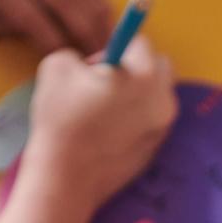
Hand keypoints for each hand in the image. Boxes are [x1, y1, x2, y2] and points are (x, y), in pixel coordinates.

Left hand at [0, 0, 112, 54]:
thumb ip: (4, 27)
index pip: (37, 22)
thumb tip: (45, 41)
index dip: (58, 48)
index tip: (74, 71)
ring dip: (100, 16)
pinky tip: (108, 15)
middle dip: (89, 34)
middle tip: (108, 61)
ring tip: (116, 43)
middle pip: (66, 2)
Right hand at [21, 38, 176, 213]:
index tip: (97, 65)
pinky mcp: (156, 151)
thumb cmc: (61, 119)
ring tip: (106, 109)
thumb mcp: (58, 66)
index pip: (140, 43)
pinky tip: (110, 131)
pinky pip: (152, 123)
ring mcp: (163, 129)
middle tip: (106, 83)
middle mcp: (163, 101)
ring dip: (139, 94)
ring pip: (158, 97)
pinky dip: (137, 119)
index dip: (116, 47)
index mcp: (145, 76)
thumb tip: (93, 67)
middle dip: (137, 68)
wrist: (66, 179)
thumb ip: (80, 55)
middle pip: (160, 69)